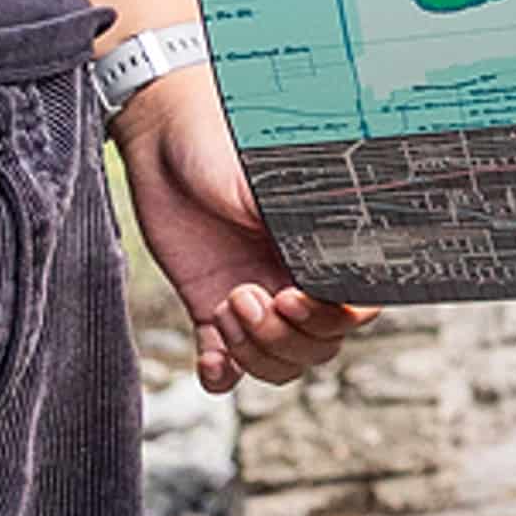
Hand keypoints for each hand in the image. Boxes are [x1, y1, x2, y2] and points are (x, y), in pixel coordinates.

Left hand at [111, 69, 365, 390]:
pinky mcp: (210, 309)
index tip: (292, 296)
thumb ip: (304, 223)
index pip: (354, 308)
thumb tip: (336, 256)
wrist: (161, 140)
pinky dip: (221, 374)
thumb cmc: (222, 145)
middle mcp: (295, 278)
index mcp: (322, 246)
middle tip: (244, 295)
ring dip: (254, 353)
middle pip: (317, 348)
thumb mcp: (268, 181)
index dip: (330, 320)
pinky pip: (227, 369)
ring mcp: (254, 299)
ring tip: (225, 306)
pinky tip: (210, 356)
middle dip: (283, 338)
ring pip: (279, 364)